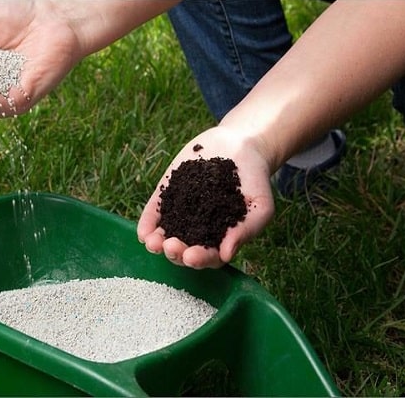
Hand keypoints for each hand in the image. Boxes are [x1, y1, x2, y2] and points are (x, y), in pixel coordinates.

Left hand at [137, 128, 274, 268]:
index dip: (200, 259)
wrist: (240, 145)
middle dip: (176, 252)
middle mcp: (198, 231)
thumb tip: (227, 254)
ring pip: (165, 236)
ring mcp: (180, 214)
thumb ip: (246, 230)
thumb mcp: (260, 206)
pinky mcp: (166, 196)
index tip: (191, 256)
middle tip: (171, 246)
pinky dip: (147, 224)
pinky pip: (154, 213)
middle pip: (183, 250)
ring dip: (157, 244)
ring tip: (153, 243)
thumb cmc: (254, 181)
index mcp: (221, 239)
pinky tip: (143, 232)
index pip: (209, 256)